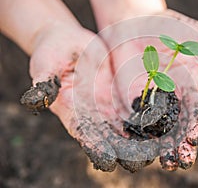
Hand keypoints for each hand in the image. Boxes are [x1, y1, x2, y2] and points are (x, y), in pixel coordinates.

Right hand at [21, 23, 160, 171]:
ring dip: (139, 140)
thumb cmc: (52, 52)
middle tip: (141, 159)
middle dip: (123, 151)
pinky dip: (145, 119)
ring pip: (125, 129)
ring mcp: (105, 106)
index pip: (84, 136)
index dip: (96, 149)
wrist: (67, 41)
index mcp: (71, 112)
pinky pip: (133, 110)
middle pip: (109, 139)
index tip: (109, 161)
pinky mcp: (117, 96)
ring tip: (155, 148)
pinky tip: (159, 125)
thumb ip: (44, 84)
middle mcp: (91, 114)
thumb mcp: (45, 65)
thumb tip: (33, 100)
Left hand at [98, 9, 197, 170]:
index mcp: (193, 87)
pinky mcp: (132, 103)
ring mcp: (153, 104)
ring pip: (159, 131)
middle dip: (182, 146)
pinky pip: (135, 122)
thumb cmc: (169, 28)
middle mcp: (175, 101)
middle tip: (180, 163)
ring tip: (162, 164)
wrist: (137, 25)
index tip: (194, 139)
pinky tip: (134, 151)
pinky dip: (136, 137)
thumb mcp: (194, 35)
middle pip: (181, 128)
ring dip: (161, 148)